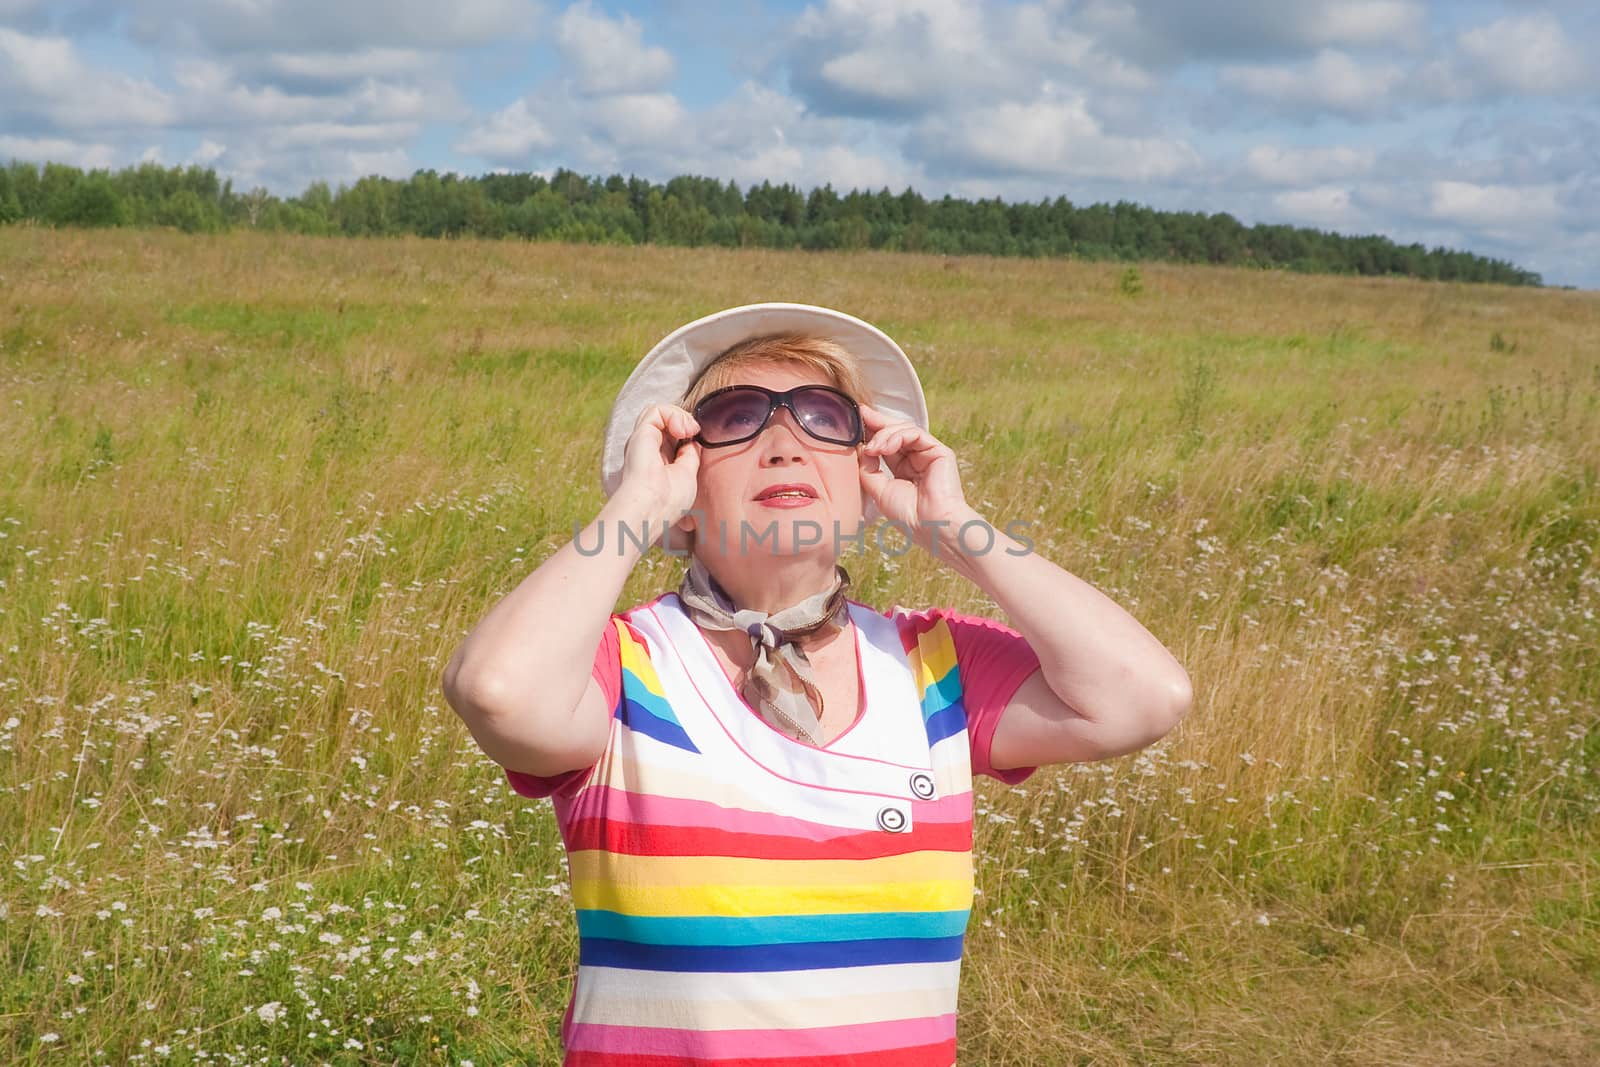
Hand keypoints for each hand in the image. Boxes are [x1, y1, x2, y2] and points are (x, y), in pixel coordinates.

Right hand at [616, 403, 700, 521]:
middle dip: (686, 420)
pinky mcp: (641, 433)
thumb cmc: (669, 500)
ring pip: (661, 412)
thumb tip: (693, 440)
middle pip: (668, 420)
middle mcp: (650, 448)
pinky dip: (673, 414)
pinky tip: (681, 430)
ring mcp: (644, 440)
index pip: (674, 434)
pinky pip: (656, 410)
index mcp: (660, 459)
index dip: (689, 431)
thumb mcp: (688, 473)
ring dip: (680, 415)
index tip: (698, 438)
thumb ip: (690, 455)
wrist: (652, 507)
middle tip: (694, 432)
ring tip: (689, 430)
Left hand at [857, 404, 972, 542]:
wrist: (930, 526)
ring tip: (872, 448)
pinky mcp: (939, 451)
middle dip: (876, 423)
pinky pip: (915, 433)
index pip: (885, 444)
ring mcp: (927, 454)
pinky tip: (884, 448)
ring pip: (904, 429)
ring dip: (883, 435)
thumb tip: (859, 447)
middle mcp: (916, 459)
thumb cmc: (907, 515)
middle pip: (894, 432)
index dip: (870, 432)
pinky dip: (897, 436)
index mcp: (902, 469)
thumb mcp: (878, 489)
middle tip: (859, 414)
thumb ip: (867, 468)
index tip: (853, 422)